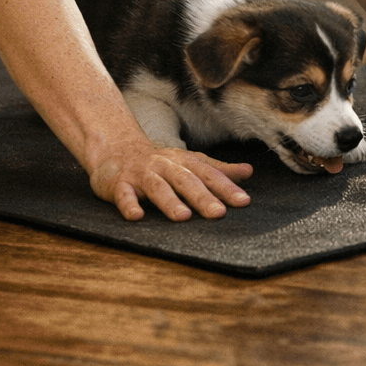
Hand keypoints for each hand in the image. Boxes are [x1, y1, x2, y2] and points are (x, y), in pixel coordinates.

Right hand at [89, 142, 252, 221]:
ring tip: (183, 217)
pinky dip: (129, 205)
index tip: (244, 201)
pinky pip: (124, 195)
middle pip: (186, 181)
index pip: (209, 175)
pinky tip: (136, 216)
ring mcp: (142, 174)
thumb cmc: (160, 162)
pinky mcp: (119, 184)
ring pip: (158, 187)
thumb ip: (218, 169)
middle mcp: (166, 166)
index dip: (227, 187)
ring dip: (170, 202)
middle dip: (203, 197)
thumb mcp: (190, 162)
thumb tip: (248, 172)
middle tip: (219, 213)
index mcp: (185, 162)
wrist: (117, 149)